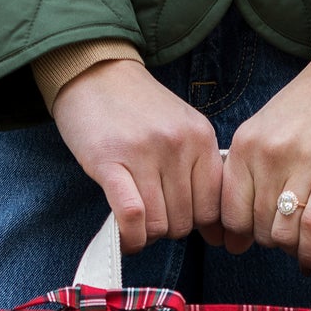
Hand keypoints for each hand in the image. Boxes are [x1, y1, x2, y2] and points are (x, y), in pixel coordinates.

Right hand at [51, 58, 221, 253]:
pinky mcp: (111, 161)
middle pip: (185, 220)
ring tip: (135, 222)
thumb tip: (216, 234)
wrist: (94, 72)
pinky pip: (132, 216)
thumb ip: (198, 172)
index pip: (213, 206)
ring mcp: (145, 152)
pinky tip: (125, 238)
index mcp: (201, 137)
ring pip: (159, 224)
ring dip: (146, 235)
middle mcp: (178, 144)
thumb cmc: (137, 108)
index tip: (179, 220)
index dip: (197, 225)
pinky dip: (130, 237)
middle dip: (168, 229)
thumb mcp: (180, 129)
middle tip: (151, 216)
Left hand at [218, 44, 310, 271]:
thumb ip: (249, 172)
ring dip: (292, 248)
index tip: (248, 242)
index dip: (238, 235)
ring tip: (302, 243)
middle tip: (286, 236)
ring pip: (283, 233)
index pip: (228, 211)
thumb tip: (234, 234)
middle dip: (270, 240)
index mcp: (244, 144)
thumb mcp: (266, 130)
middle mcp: (267, 155)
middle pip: (257, 226)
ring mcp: (302, 164)